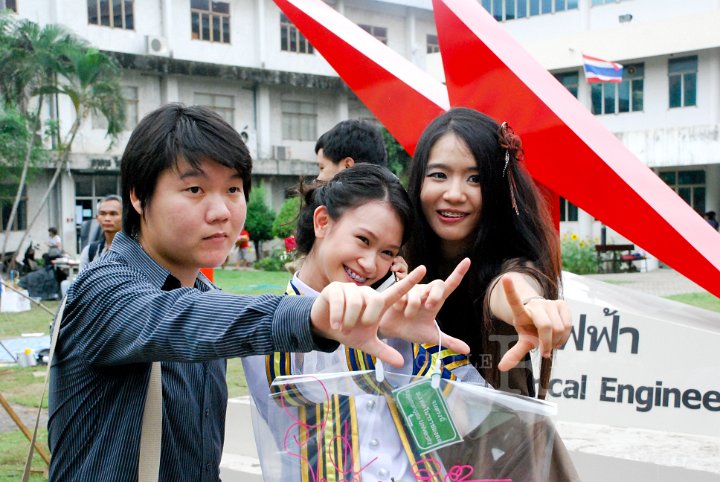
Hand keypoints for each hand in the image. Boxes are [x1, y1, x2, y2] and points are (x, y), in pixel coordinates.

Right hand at [310, 264, 468, 366]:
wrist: (325, 327)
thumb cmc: (349, 331)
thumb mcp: (367, 343)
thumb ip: (383, 351)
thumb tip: (401, 362)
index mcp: (378, 303)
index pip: (397, 291)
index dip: (410, 281)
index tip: (424, 269)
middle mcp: (366, 293)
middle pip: (376, 300)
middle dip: (367, 318)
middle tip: (357, 328)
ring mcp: (350, 289)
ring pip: (356, 302)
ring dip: (350, 320)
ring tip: (344, 327)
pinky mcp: (335, 288)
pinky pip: (340, 301)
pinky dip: (337, 316)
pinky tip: (335, 324)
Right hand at [380, 258, 470, 354]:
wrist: (391, 331)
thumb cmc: (412, 330)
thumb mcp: (431, 337)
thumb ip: (449, 341)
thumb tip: (467, 350)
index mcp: (435, 300)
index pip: (449, 285)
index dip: (458, 273)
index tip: (467, 261)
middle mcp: (426, 292)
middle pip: (438, 284)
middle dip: (435, 295)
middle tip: (429, 308)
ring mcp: (412, 290)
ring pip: (418, 294)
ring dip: (413, 308)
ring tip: (407, 316)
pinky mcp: (398, 290)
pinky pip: (402, 294)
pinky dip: (401, 305)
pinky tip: (397, 309)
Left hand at [497, 275, 571, 371]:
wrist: (543, 319)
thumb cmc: (531, 329)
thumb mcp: (523, 340)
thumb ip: (514, 354)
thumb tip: (501, 368)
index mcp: (521, 312)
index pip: (514, 301)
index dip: (510, 290)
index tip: (505, 278)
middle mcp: (535, 304)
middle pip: (546, 327)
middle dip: (547, 343)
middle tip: (545, 351)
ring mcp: (549, 303)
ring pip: (559, 328)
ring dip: (557, 341)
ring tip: (551, 343)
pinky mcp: (562, 304)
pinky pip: (568, 325)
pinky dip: (565, 337)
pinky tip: (559, 337)